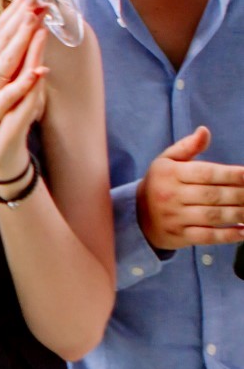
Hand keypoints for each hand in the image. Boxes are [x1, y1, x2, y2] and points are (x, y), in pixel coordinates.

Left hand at [0, 23, 49, 180]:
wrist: (1, 152)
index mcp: (10, 75)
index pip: (15, 43)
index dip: (18, 21)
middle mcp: (20, 84)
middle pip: (27, 51)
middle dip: (30, 27)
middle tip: (37, 1)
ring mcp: (22, 100)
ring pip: (31, 72)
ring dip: (36, 50)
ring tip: (39, 27)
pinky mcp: (19, 117)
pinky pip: (27, 100)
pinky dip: (32, 86)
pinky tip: (39, 72)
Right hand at [137, 126, 243, 248]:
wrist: (136, 216)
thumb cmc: (159, 183)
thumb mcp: (166, 161)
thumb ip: (187, 147)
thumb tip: (204, 131)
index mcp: (169, 174)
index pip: (206, 173)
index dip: (231, 174)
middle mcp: (171, 196)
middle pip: (213, 195)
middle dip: (241, 195)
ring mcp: (175, 218)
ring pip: (213, 216)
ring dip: (239, 214)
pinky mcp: (179, 236)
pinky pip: (207, 237)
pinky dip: (228, 236)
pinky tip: (243, 231)